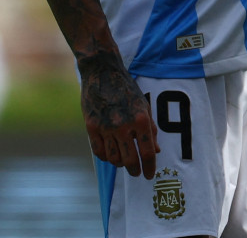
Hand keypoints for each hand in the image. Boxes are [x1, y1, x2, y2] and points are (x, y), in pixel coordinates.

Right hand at [80, 58, 158, 177]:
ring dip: (120, 164)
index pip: (147, 152)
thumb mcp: (144, 106)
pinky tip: (111, 155)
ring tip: (124, 162)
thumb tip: (155, 152)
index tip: (149, 175)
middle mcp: (123, 125)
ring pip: (113, 159)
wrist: (102, 72)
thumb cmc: (127, 90)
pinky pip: (99, 152)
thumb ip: (151, 130)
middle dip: (135, 170)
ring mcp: (105, 127)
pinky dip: (106, 157)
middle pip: (130, 160)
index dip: (150, 167)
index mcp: (140, 119)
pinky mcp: (91, 127)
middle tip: (137, 172)